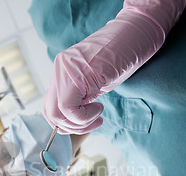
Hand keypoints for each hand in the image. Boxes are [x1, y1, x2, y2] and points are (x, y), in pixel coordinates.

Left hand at [42, 0, 185, 133]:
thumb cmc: (121, 59)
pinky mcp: (76, 73)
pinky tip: (99, 109)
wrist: (137, 36)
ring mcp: (65, 70)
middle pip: (50, 113)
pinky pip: (69, 108)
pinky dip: (84, 117)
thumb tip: (71, 123)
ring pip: (57, 114)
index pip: (49, 107)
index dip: (64, 124)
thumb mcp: (95, 83)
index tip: (84, 124)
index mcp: (62, 72)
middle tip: (92, 123)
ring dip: (80, 124)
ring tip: (98, 115)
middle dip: (71, 128)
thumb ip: (79, 98)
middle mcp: (59, 69)